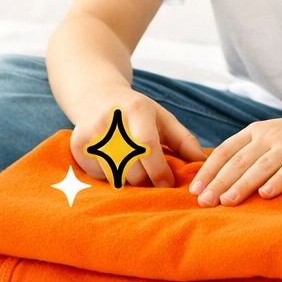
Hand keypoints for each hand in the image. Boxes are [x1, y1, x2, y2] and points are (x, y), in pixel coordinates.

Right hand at [70, 89, 205, 188]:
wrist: (97, 97)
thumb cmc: (137, 112)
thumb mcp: (163, 118)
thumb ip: (184, 141)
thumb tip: (203, 164)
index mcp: (136, 110)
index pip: (147, 146)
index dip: (159, 170)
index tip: (168, 184)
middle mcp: (111, 120)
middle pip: (132, 167)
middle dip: (146, 180)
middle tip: (151, 178)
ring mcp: (91, 133)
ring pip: (116, 175)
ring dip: (129, 180)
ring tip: (134, 167)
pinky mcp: (78, 147)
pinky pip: (99, 177)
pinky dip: (111, 177)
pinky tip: (113, 162)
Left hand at [188, 111, 281, 206]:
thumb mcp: (274, 139)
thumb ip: (251, 153)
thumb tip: (220, 179)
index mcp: (257, 131)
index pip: (225, 150)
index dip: (208, 170)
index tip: (193, 189)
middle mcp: (270, 135)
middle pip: (238, 160)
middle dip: (218, 181)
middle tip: (202, 201)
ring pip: (260, 165)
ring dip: (242, 184)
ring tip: (226, 201)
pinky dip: (277, 182)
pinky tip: (266, 195)